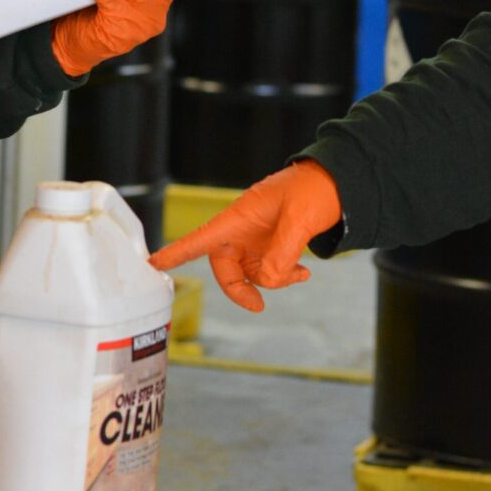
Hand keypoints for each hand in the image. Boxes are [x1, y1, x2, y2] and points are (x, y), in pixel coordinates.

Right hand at [149, 161, 341, 311]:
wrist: (336, 184)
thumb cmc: (312, 189)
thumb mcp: (300, 219)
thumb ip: (282, 253)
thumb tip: (268, 280)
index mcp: (237, 217)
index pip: (200, 239)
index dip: (176, 253)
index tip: (154, 264)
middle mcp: (241, 231)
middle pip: (225, 268)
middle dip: (240, 289)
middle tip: (258, 305)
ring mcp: (255, 240)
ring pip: (250, 274)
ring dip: (272, 281)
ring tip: (300, 273)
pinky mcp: (271, 246)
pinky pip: (268, 271)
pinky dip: (284, 276)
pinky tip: (304, 273)